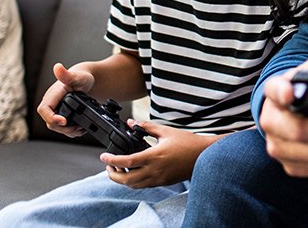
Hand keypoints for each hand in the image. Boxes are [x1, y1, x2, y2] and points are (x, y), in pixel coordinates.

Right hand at [37, 62, 95, 136]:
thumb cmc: (81, 77)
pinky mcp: (62, 115)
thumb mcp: (78, 76)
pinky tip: (80, 128)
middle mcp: (51, 104)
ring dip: (67, 131)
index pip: (44, 110)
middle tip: (77, 128)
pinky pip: (62, 128)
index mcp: (52, 95)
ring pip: (56, 127)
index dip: (51, 118)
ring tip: (80, 129)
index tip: (64, 121)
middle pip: (49, 122)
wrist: (88, 82)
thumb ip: (67, 75)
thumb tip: (57, 67)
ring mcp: (56, 110)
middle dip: (62, 128)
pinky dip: (71, 131)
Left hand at [102, 121, 219, 187]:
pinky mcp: (163, 182)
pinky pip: (143, 185)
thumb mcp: (166, 131)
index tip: (104, 157)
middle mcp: (155, 171)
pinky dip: (134, 181)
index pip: (126, 162)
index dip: (112, 160)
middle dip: (113, 175)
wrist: (203, 155)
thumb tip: (132, 122)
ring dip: (123, 179)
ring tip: (120, 169)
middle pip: (126, 180)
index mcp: (154, 156)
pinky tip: (134, 171)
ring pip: (134, 185)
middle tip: (109, 166)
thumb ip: (147, 127)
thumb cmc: (187, 143)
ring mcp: (158, 179)